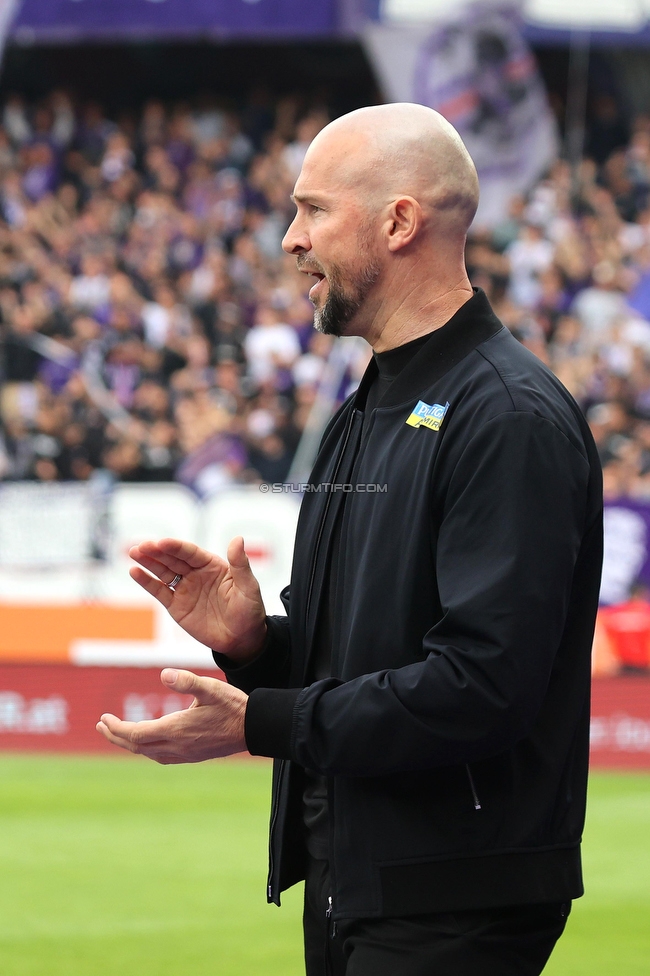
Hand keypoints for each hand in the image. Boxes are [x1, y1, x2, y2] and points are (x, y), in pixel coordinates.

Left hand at [96, 669, 247, 762]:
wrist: (254, 728)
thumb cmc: (233, 705)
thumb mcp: (210, 688)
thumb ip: (186, 681)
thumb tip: (163, 674)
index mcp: (176, 729)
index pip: (136, 734)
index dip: (116, 728)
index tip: (103, 718)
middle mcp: (176, 746)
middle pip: (136, 746)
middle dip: (116, 736)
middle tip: (102, 725)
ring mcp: (184, 754)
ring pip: (147, 753)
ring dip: (129, 743)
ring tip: (117, 733)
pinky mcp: (192, 756)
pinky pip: (160, 757)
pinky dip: (146, 749)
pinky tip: (147, 743)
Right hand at [128, 535, 265, 663]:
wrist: (242, 640)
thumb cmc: (249, 611)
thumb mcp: (248, 587)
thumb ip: (240, 564)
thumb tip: (238, 538)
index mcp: (212, 565)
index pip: (190, 553)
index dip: (175, 547)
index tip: (161, 542)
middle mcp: (196, 573)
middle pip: (173, 559)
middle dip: (157, 551)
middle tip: (141, 546)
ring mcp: (185, 589)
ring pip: (163, 572)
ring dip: (148, 561)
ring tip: (134, 552)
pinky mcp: (176, 606)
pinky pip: (159, 591)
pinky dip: (147, 582)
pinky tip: (134, 571)